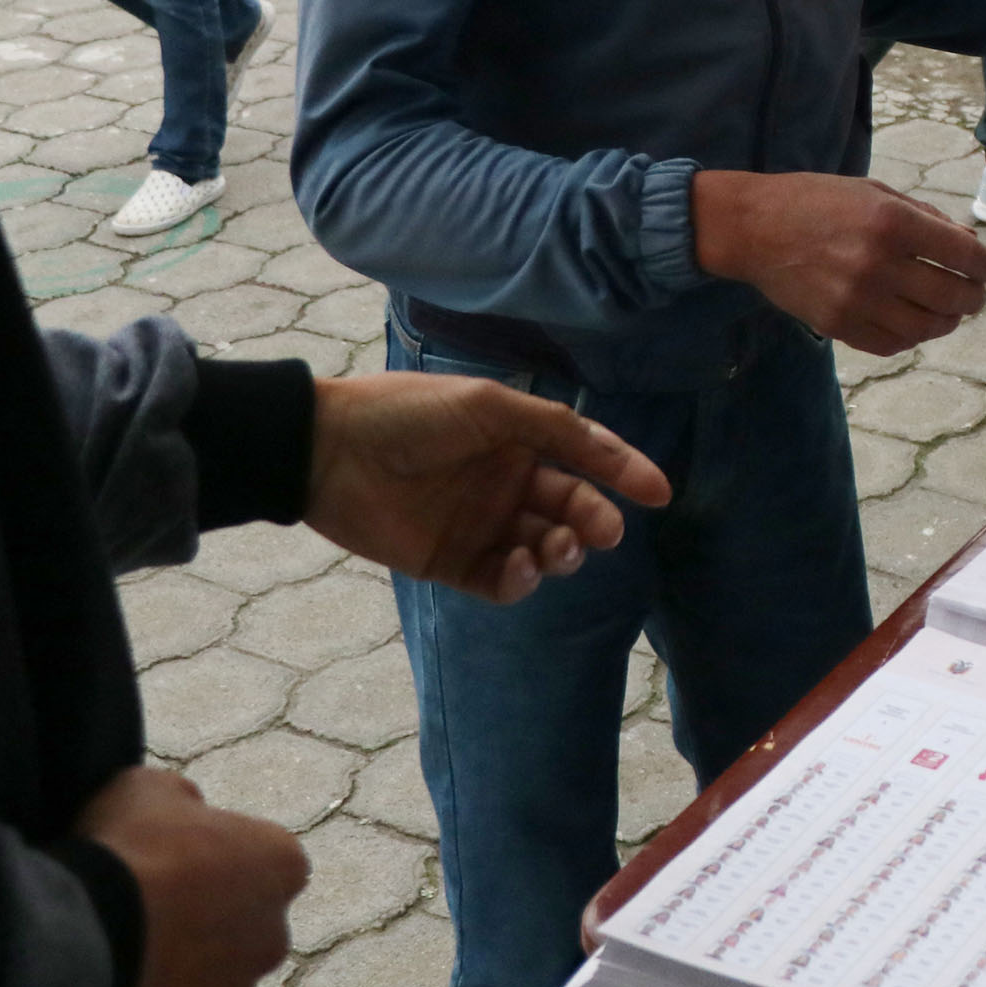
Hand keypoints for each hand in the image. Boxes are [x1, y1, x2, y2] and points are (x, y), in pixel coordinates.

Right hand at [76, 768, 306, 986]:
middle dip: (208, 927)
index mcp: (281, 865)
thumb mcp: (148, 790)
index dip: (218, 863)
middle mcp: (274, 937)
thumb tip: (189, 811)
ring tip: (122, 963)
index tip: (175, 866)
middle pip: (245, 931)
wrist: (78, 940)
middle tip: (147, 919)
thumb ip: (184, 802)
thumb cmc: (121, 851)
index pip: (266, 864)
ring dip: (182, 979)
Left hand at [302, 372, 663, 602]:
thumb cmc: (408, 413)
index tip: (659, 494)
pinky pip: (500, 581)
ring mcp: (479, 524)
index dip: (623, 473)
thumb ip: (556, 429)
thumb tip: (613, 452)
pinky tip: (519, 568)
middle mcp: (504, 481)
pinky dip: (519, 580)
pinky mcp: (450, 563)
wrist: (326, 451)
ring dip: (560, 552)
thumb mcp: (490, 405)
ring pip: (541, 548)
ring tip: (556, 550)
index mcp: (516, 437)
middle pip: (569, 508)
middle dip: (592, 521)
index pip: (584, 458)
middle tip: (602, 533)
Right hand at [692, 170, 985, 357]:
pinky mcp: (838, 326)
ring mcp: (857, 300)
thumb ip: (926, 218)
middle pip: (952, 297)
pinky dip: (912, 337)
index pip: (963, 255)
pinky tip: (914, 322)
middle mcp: (878, 264)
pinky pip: (891, 344)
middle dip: (974, 297)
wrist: (753, 228)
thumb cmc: (818, 202)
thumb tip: (970, 246)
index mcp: (892, 222)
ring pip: (927, 328)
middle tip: (976, 294)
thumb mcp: (876, 193)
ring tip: (949, 311)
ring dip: (947, 321)